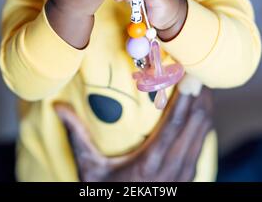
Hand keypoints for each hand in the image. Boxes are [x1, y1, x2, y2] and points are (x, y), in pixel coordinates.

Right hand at [54, 86, 212, 181]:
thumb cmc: (106, 194)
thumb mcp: (89, 168)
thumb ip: (77, 136)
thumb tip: (57, 106)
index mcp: (150, 163)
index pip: (175, 122)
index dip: (186, 96)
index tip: (188, 73)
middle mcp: (173, 168)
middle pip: (196, 123)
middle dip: (200, 95)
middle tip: (197, 71)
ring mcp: (184, 175)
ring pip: (203, 132)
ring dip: (204, 107)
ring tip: (200, 84)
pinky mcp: (189, 178)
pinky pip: (202, 144)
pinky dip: (203, 123)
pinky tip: (200, 110)